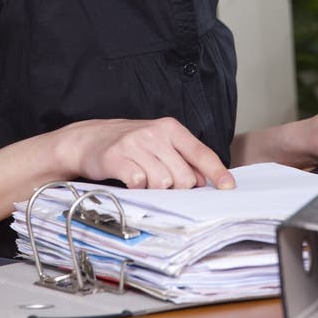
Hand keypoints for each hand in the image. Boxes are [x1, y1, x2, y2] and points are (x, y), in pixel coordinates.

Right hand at [53, 117, 235, 189]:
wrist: (88, 138)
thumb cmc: (130, 144)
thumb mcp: (159, 144)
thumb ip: (183, 159)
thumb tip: (206, 181)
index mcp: (170, 128)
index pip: (201, 152)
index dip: (217, 172)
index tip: (229, 187)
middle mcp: (155, 133)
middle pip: (184, 177)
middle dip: (177, 188)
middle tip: (160, 181)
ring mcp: (135, 143)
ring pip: (163, 183)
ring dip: (155, 189)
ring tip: (143, 178)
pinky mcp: (116, 157)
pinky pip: (139, 183)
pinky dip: (137, 188)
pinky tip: (130, 180)